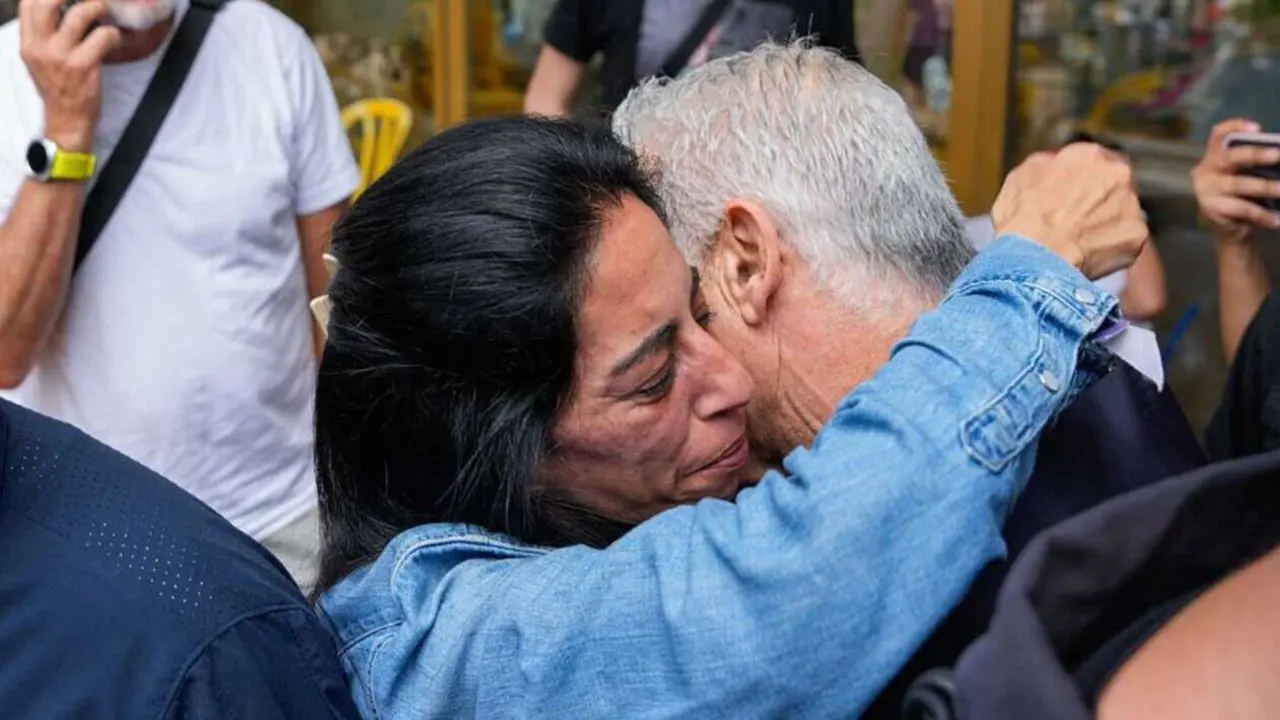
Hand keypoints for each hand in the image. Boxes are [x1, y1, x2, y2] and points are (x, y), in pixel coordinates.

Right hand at [19, 0, 121, 150]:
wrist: (67, 120)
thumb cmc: (58, 88)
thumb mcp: (40, 59)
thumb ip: (44, 35)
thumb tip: (62, 8)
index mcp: (28, 43)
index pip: (28, 3)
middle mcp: (40, 46)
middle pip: (49, 1)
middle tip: (91, 0)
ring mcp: (61, 55)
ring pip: (81, 13)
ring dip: (99, 7)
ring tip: (106, 12)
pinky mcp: (83, 65)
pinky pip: (103, 36)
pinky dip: (113, 34)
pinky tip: (114, 40)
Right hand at [992, 143, 1147, 279]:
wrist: (1036, 258)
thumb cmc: (1024, 219)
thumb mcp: (1021, 177)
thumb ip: (1047, 164)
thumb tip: (1055, 163)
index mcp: (1088, 155)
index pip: (1095, 159)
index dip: (1083, 177)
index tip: (1074, 192)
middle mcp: (1117, 173)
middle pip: (1116, 182)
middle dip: (1101, 197)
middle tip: (1079, 217)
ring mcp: (1131, 204)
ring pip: (1124, 210)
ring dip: (1108, 221)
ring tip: (1081, 240)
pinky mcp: (1137, 235)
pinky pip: (1126, 239)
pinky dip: (1111, 246)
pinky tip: (1089, 254)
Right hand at [1192, 119, 1279, 240]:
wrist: (1226, 227)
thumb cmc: (1240, 194)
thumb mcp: (1245, 174)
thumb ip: (1255, 164)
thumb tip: (1277, 158)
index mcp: (1214, 156)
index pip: (1218, 134)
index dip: (1235, 126)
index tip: (1257, 128)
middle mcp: (1205, 170)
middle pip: (1229, 157)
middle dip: (1256, 155)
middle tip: (1278, 154)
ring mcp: (1205, 190)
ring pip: (1238, 184)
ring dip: (1265, 187)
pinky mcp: (1211, 209)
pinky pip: (1240, 209)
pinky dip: (1261, 215)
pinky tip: (1275, 220)